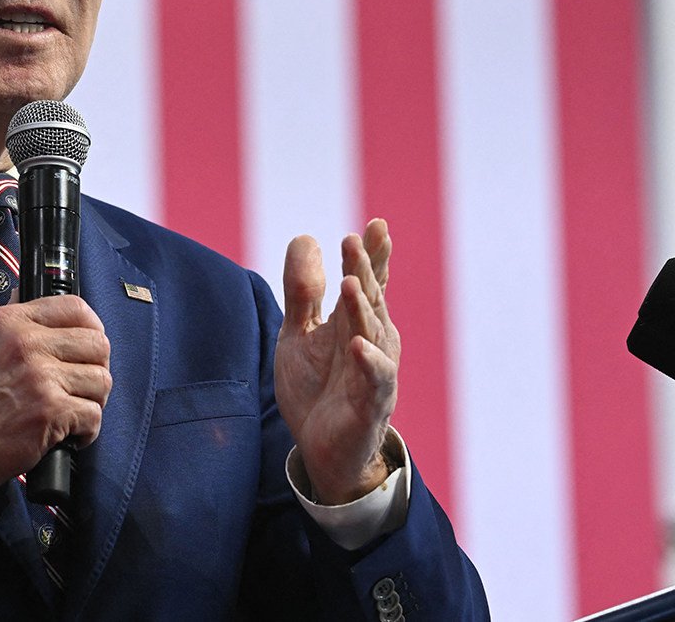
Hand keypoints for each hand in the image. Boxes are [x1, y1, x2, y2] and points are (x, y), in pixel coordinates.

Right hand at [0, 294, 110, 503]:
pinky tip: (71, 436)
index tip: (88, 345)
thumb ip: (3, 326)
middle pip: (96, 342)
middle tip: (85, 385)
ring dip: (93, 400)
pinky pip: (93, 415)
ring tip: (77, 413)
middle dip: (96, 366)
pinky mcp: (50, 412)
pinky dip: (88, 431)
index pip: (73, 307)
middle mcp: (27, 343)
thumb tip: (23, 299)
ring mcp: (41, 377)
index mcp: (9, 323)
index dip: (91, 326)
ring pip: (100, 379)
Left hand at [275, 219, 399, 504]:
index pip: (367, 282)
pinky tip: (359, 345)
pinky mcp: (369, 405)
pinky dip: (369, 363)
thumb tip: (307, 238)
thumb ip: (303, 290)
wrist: (322, 450)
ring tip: (351, 282)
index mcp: (355, 322)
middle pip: (369, 299)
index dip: (372, 255)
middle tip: (354, 239)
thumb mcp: (299, 332)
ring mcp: (374, 373)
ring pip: (373, 334)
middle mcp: (372, 342)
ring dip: (363, 308)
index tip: (375, 224)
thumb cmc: (316, 387)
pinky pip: (374, 382)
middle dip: (364, 270)